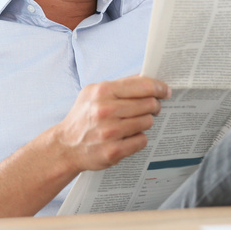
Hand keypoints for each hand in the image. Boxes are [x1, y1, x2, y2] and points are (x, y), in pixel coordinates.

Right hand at [52, 75, 169, 172]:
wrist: (65, 145)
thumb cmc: (83, 117)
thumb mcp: (93, 92)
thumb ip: (119, 85)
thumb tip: (146, 78)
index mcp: (102, 91)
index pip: (143, 86)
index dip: (159, 87)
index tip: (165, 91)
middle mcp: (105, 110)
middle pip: (149, 104)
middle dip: (153, 105)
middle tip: (152, 108)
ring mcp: (110, 132)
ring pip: (147, 122)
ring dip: (144, 122)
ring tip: (133, 123)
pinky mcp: (114, 151)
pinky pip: (142, 140)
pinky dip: (138, 138)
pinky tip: (127, 136)